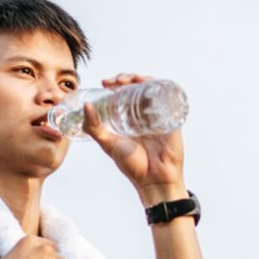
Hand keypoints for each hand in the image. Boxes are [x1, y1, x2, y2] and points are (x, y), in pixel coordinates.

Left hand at [82, 73, 186, 206]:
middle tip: (116, 80)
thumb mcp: (108, 144)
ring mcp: (160, 116)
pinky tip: (150, 84)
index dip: (116, 84)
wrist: (154, 180)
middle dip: (127, 78)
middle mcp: (146, 115)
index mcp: (131, 119)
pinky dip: (162, 88)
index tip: (105, 83)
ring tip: (130, 80)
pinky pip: (170, 98)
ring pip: (153, 89)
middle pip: (139, 88)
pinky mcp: (172, 119)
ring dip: (142, 79)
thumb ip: (94, 128)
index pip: (124, 94)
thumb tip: (86, 106)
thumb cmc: (133, 166)